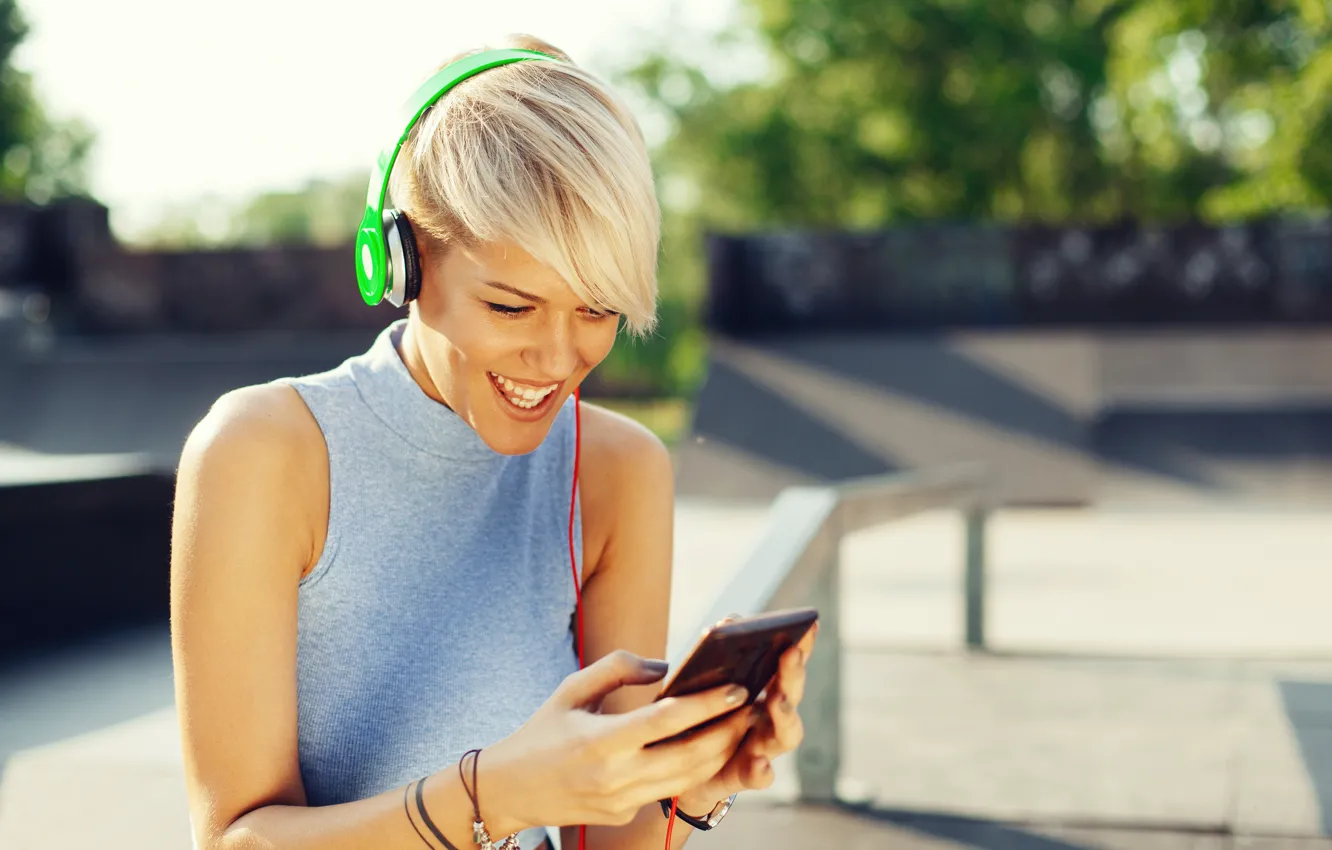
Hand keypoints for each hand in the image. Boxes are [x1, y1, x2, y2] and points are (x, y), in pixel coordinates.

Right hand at [481, 650, 754, 829]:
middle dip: (728, 731)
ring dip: (719, 752)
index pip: (667, 721)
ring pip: (686, 778)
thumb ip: (618, 668)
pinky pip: (667, 789)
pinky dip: (693, 768)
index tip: (737, 687)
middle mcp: (615, 776)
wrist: (509, 790)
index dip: (707, 704)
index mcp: (601, 741)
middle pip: (690, 755)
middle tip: (753, 705)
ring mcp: (622, 801)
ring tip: (740, 724)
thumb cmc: (541, 731)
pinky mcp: (624, 814)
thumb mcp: (571, 689)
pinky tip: (710, 746)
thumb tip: (664, 666)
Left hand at [677, 619, 819, 812]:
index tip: (809, 626)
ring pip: (786, 734)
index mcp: (765, 692)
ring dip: (784, 715)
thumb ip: (719, 656)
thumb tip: (728, 620)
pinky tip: (757, 762)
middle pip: (791, 695)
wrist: (683, 767)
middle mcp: (772, 718)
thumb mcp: (705, 683)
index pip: (788, 666)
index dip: (802, 647)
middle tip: (789, 655)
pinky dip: (761, 771)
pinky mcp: (745, 776)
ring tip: (776, 700)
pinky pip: (760, 776)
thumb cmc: (700, 717)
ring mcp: (764, 747)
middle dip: (792, 674)